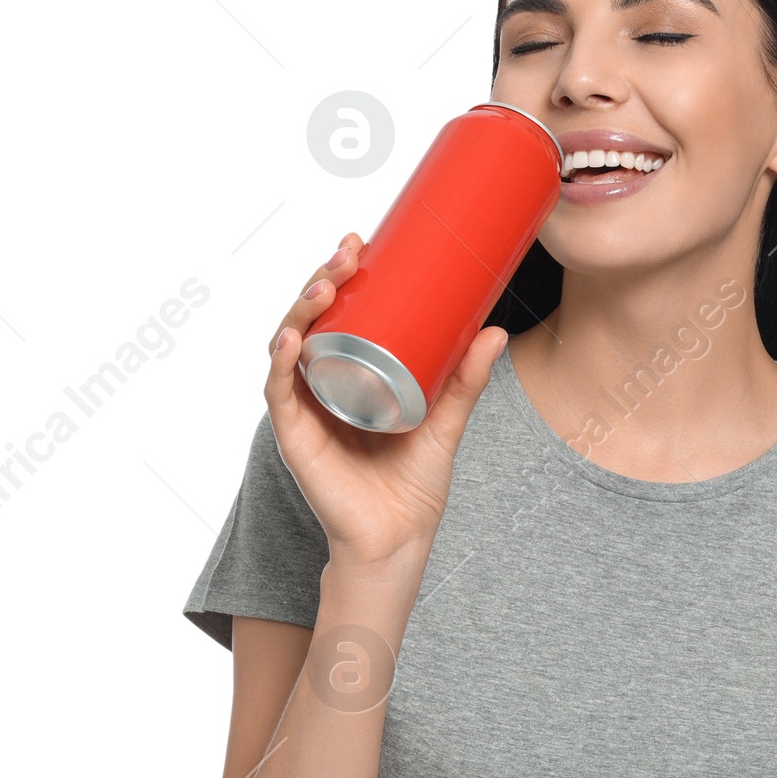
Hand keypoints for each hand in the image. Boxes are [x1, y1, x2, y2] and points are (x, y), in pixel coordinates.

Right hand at [266, 232, 507, 565]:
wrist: (399, 535)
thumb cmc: (414, 479)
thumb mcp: (446, 417)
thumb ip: (467, 378)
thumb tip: (496, 329)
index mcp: (348, 371)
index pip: (336, 312)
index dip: (340, 274)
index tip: (360, 242)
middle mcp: (319, 383)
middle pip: (309, 318)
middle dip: (322, 278)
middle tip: (349, 253)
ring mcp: (303, 407)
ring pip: (288, 343)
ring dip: (301, 309)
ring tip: (325, 285)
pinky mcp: (295, 435)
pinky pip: (279, 391)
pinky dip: (281, 362)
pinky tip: (292, 338)